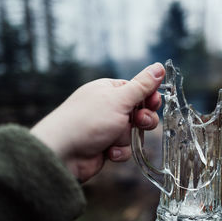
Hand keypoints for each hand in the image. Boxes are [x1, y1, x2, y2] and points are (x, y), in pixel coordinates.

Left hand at [30, 63, 164, 181]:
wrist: (62, 153)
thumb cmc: (87, 121)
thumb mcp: (119, 99)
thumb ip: (142, 86)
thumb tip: (159, 67)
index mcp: (108, 90)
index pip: (137, 90)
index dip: (149, 97)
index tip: (154, 103)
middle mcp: (107, 107)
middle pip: (138, 112)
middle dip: (142, 119)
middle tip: (139, 122)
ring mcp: (106, 127)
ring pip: (132, 132)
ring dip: (126, 138)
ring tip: (116, 139)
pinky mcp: (104, 146)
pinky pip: (123, 148)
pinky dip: (118, 151)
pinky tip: (108, 152)